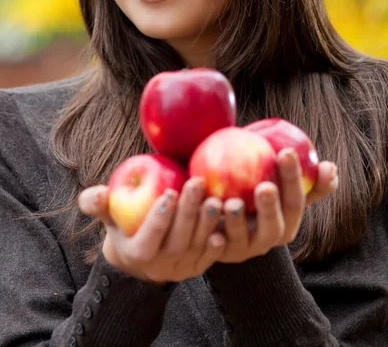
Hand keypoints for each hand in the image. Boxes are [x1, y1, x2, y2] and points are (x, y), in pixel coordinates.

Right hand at [78, 177, 225, 284]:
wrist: (141, 256)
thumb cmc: (123, 225)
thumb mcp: (107, 215)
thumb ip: (96, 203)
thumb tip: (99, 193)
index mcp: (137, 253)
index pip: (149, 238)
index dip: (159, 218)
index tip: (168, 192)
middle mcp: (161, 265)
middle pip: (178, 240)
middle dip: (188, 212)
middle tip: (197, 182)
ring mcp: (181, 268)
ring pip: (197, 247)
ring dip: (208, 223)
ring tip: (215, 197)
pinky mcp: (198, 267)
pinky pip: (211, 256)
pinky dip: (219, 241)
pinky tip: (227, 221)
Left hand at [215, 149, 337, 262]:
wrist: (220, 211)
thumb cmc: (253, 186)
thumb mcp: (278, 180)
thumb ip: (301, 174)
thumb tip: (330, 166)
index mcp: (288, 221)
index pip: (296, 201)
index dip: (293, 179)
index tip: (285, 152)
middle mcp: (268, 239)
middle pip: (274, 228)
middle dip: (271, 209)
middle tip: (265, 187)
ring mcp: (243, 249)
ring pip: (243, 240)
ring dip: (238, 222)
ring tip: (231, 203)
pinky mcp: (218, 253)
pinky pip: (215, 248)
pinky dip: (214, 240)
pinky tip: (210, 226)